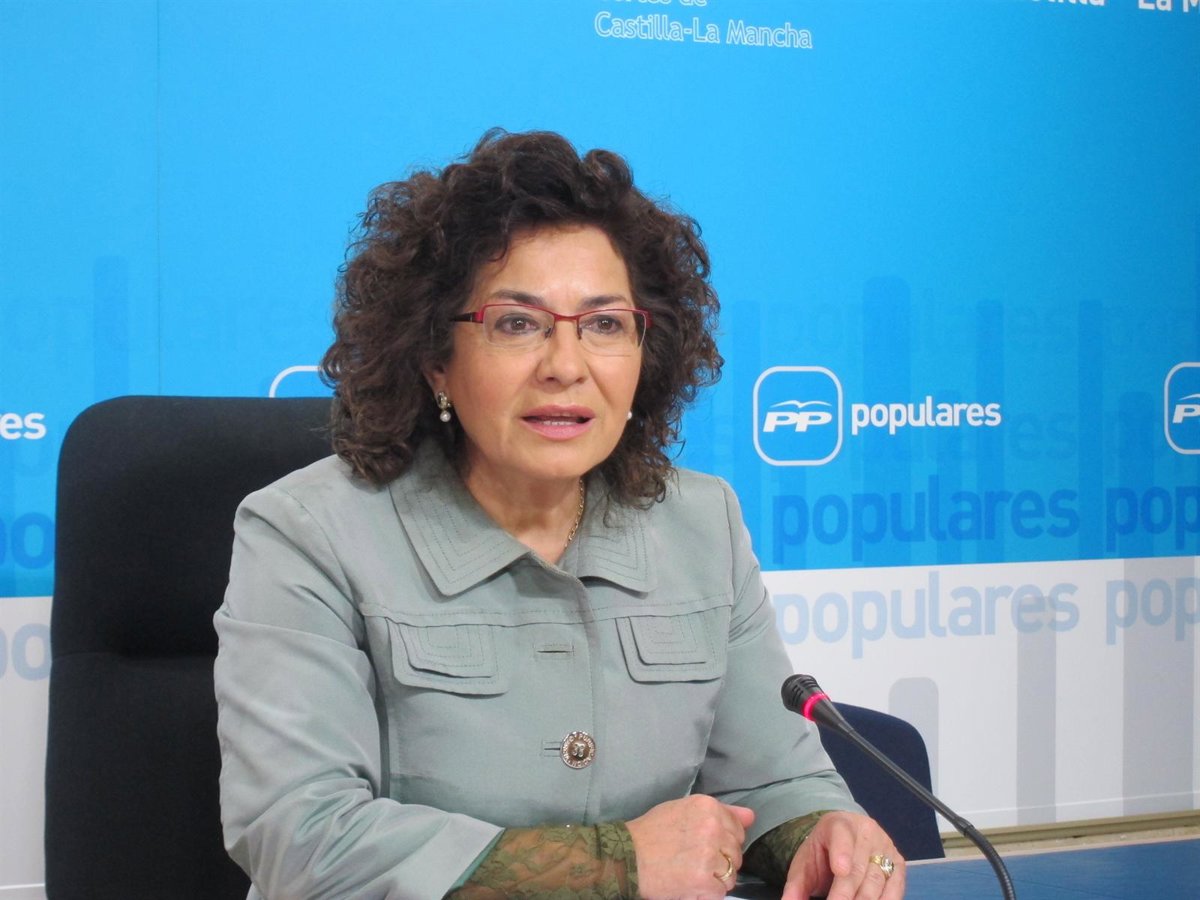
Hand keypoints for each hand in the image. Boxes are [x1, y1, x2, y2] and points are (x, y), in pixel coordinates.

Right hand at [627, 795, 755, 898]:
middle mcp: (712, 828)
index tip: (708, 846)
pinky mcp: (704, 880)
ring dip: (716, 879)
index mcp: (708, 807)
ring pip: (731, 874)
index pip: (737, 828)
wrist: (627, 857)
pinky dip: (707, 893)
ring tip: (692, 874)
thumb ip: (722, 813)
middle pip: (736, 853)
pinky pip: (720, 892)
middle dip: (721, 861)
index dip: (725, 841)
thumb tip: (751, 816)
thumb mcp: (683, 810)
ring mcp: (709, 855)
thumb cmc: (652, 832)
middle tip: (697, 862)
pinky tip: (690, 885)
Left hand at [780, 811, 904, 899]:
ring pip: (878, 880)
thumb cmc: (823, 852)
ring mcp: (885, 846)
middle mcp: (866, 832)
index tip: (840, 871)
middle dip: (847, 894)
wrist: (844, 836)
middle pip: (858, 868)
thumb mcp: (805, 863)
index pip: (841, 836)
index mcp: (838, 824)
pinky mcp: (898, 863)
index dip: (842, 853)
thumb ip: (796, 885)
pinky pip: (895, 887)